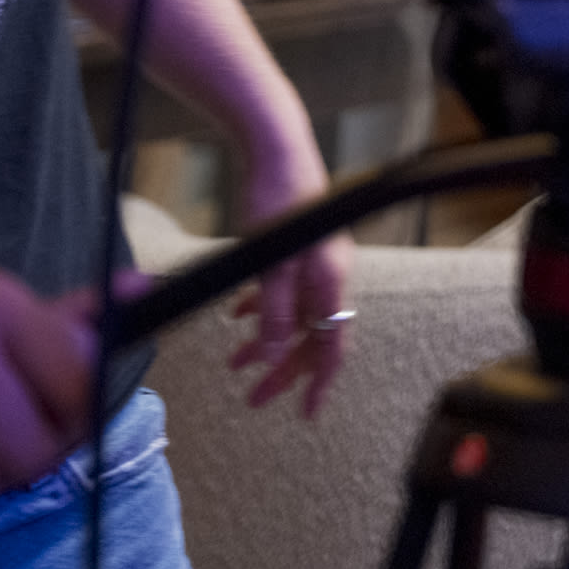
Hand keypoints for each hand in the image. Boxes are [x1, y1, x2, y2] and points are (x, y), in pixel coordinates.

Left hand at [225, 154, 353, 416]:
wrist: (279, 153)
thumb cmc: (278, 205)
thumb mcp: (270, 266)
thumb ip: (274, 313)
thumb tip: (274, 357)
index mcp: (331, 284)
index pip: (332, 347)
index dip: (319, 383)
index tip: (307, 414)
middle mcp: (331, 278)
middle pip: (312, 337)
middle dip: (283, 370)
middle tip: (254, 398)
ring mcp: (318, 264)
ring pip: (297, 317)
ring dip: (269, 342)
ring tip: (236, 363)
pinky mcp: (302, 251)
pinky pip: (287, 293)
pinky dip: (265, 310)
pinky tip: (240, 316)